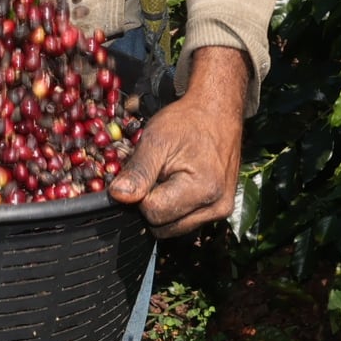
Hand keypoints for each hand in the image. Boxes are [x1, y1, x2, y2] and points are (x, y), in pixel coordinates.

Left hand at [109, 46, 249, 238]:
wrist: (217, 112)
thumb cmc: (187, 122)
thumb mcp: (156, 140)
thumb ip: (138, 171)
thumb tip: (118, 196)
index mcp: (202, 189)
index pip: (153, 212)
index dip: (141, 194)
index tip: (148, 172)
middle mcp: (216, 207)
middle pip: (163, 226)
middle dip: (152, 204)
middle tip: (158, 174)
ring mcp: (221, 211)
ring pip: (173, 228)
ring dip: (164, 208)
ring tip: (170, 178)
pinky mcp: (222, 210)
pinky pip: (186, 222)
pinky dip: (177, 208)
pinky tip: (180, 185)